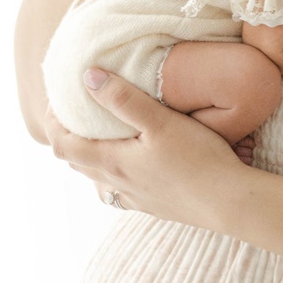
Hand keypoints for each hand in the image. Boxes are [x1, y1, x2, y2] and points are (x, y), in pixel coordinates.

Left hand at [45, 67, 250, 227]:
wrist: (230, 203)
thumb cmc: (199, 159)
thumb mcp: (161, 122)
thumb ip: (123, 99)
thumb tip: (88, 77)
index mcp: (112, 162)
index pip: (62, 145)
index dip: (52, 123)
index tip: (58, 100)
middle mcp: (116, 184)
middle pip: (76, 161)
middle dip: (69, 136)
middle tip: (77, 110)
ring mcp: (134, 198)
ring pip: (97, 178)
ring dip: (90, 156)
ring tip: (101, 133)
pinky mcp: (152, 206)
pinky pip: (119, 191)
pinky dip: (112, 174)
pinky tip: (129, 166)